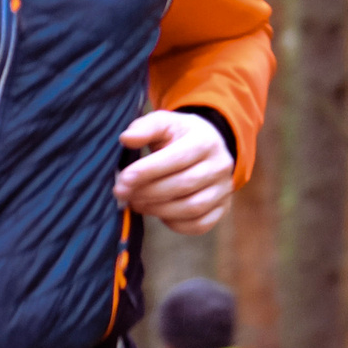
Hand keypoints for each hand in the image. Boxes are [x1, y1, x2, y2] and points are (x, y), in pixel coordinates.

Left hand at [115, 110, 235, 233]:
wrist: (208, 146)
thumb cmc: (179, 136)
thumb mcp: (164, 123)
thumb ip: (145, 128)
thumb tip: (126, 138)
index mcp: (205, 142)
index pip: (177, 158)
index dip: (148, 170)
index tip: (124, 179)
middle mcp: (220, 166)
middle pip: (183, 185)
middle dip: (148, 192)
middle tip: (123, 193)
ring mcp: (223, 190)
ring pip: (192, 208)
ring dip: (159, 209)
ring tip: (136, 203)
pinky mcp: (223, 208)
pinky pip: (200, 225)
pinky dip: (176, 224)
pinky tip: (158, 213)